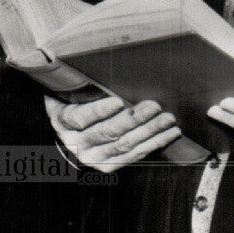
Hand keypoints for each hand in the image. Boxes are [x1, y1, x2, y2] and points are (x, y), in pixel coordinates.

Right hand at [44, 94, 180, 172]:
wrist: (71, 133)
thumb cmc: (76, 103)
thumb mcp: (71, 92)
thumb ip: (82, 84)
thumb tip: (97, 66)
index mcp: (63, 121)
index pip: (81, 117)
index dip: (99, 111)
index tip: (118, 102)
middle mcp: (76, 142)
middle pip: (107, 132)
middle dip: (133, 119)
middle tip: (154, 107)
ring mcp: (92, 157)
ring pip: (124, 145)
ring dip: (150, 131)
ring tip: (167, 119)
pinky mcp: (108, 166)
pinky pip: (134, 156)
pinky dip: (155, 143)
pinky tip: (170, 133)